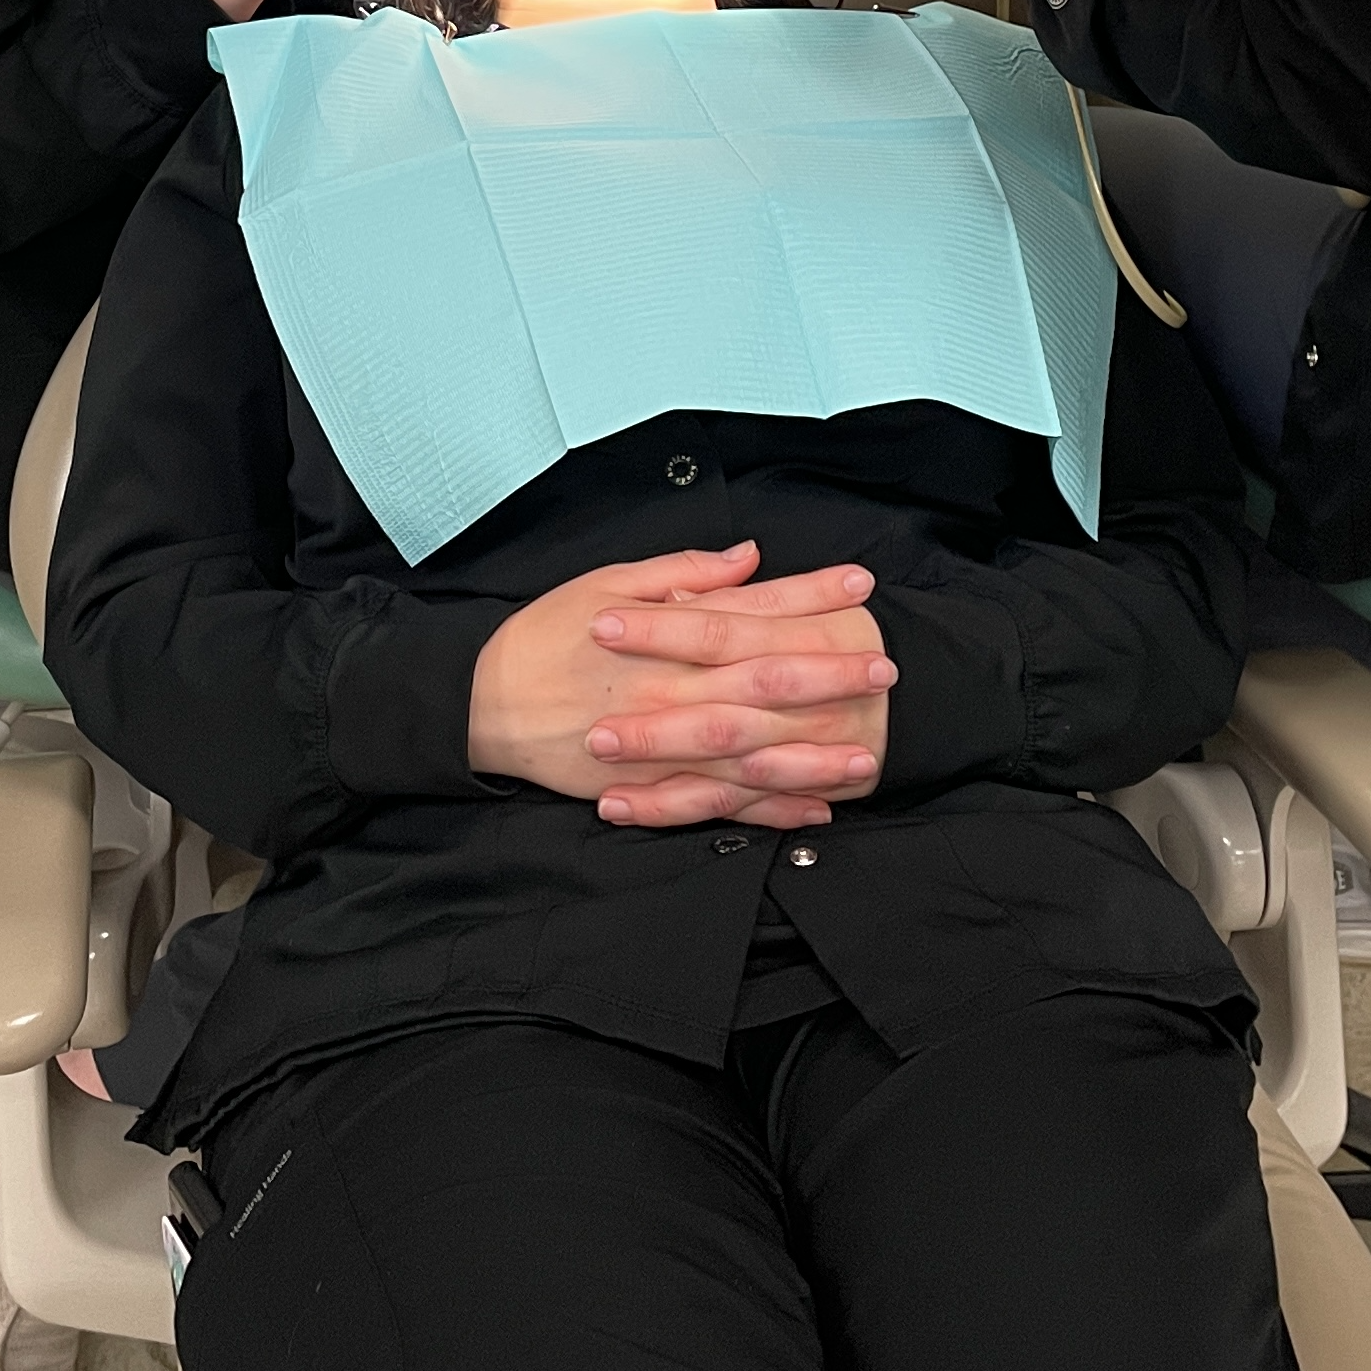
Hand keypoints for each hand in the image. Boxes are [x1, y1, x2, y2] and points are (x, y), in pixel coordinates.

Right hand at [470, 544, 892, 832]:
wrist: (485, 705)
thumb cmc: (546, 636)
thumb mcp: (606, 584)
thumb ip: (681, 574)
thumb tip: (747, 559)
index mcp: (666, 636)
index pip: (754, 611)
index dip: (810, 597)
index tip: (861, 587)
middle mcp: (672, 691)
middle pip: (764, 683)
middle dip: (829, 677)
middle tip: (885, 671)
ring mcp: (664, 747)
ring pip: (751, 755)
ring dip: (813, 756)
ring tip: (867, 755)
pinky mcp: (651, 788)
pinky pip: (720, 805)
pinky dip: (768, 811)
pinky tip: (814, 810)